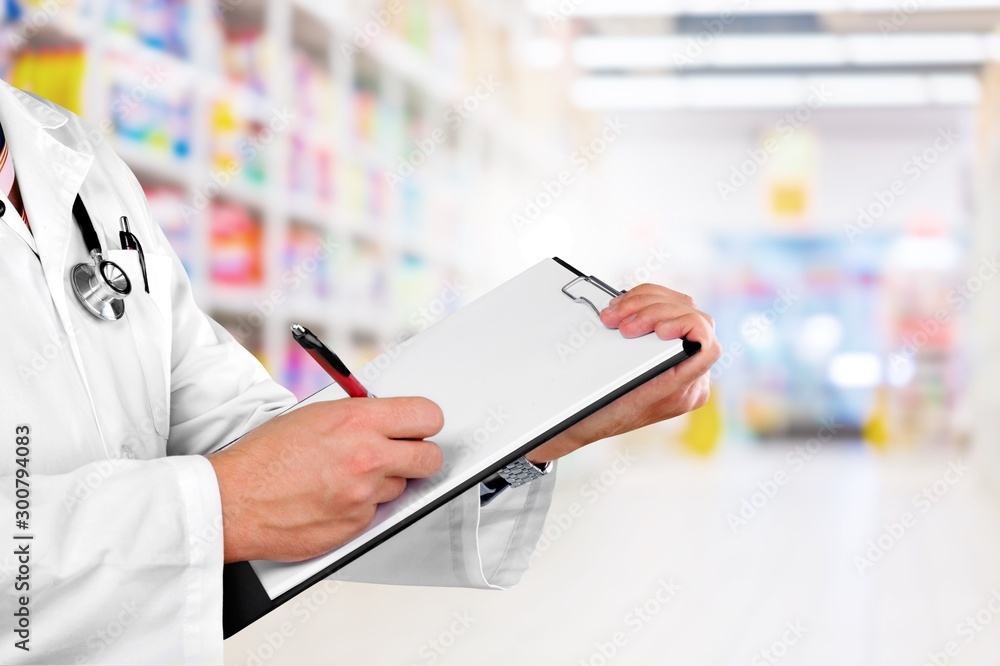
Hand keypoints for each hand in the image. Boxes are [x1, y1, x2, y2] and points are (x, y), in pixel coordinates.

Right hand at [207, 397, 443, 562]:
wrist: (234, 500)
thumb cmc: (265, 456)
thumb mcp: (314, 416)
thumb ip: (358, 417)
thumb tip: (388, 420)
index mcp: (358, 421)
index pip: (427, 416)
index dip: (425, 422)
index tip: (419, 426)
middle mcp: (368, 457)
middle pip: (430, 457)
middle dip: (419, 454)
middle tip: (403, 453)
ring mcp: (364, 495)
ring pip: (401, 487)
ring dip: (383, 482)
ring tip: (347, 476)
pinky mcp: (356, 525)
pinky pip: (376, 512)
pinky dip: (361, 506)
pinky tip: (333, 498)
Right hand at [527, 283, 720, 463]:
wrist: (586, 421)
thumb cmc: (602, 412)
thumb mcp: (625, 392)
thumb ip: (655, 366)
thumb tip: (666, 330)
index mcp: (688, 390)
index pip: (708, 345)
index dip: (687, 327)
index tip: (658, 329)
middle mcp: (691, 374)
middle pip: (691, 317)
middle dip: (653, 310)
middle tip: (622, 323)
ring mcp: (681, 358)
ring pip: (679, 306)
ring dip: (644, 302)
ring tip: (616, 314)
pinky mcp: (665, 344)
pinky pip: (667, 310)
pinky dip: (642, 303)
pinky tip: (622, 309)